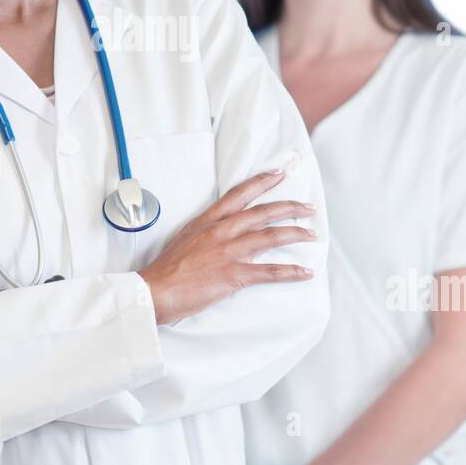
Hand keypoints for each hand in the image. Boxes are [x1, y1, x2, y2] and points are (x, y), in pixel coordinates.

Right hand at [138, 169, 317, 325]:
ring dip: (295, 234)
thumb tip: (217, 234)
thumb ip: (204, 232)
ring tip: (311, 235)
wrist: (154, 290)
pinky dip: (291, 272)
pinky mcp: (233, 274)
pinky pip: (269, 272)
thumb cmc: (166, 270)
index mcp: (207, 221)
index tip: (278, 174)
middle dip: (289, 207)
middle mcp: (221, 231)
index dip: (261, 182)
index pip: (239, 194)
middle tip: (307, 207)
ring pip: (271, 236)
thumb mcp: (184, 238)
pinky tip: (304, 273)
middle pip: (263, 212)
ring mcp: (228, 251)